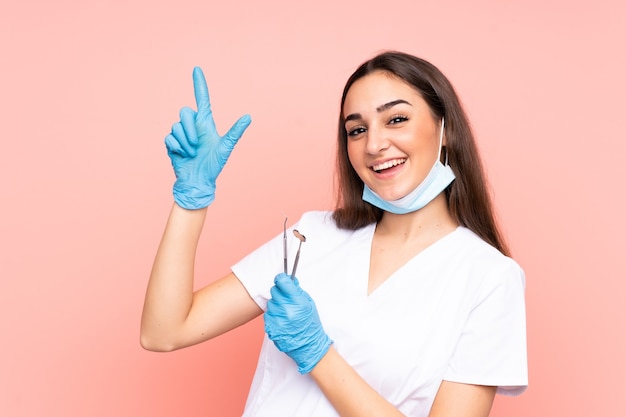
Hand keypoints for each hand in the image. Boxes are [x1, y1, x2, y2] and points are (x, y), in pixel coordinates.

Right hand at [164, 67, 251, 208]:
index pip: (202, 98)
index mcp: (206, 123)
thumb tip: (249, 116)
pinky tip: (182, 155)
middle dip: (190, 129)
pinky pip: (169, 138)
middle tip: (197, 145)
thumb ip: (235, 132)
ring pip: (176, 126)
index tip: (197, 69)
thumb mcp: (226, 147)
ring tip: (192, 153)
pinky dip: (177, 148)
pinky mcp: (171, 143)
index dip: (199, 84)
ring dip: (185, 142)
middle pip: (185, 112)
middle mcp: (193, 125)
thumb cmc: (214, 165)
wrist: (198, 180)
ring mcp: (181, 134)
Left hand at [264, 273, 332, 373]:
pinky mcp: (270, 327)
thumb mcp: (309, 304)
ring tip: (285, 313)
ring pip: (270, 303)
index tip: (281, 280)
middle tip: (286, 300)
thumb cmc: (310, 324)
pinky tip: (282, 321)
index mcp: (298, 301)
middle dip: (280, 293)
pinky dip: (273, 316)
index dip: (281, 279)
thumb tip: (290, 279)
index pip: (282, 282)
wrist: (308, 346)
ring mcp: (277, 319)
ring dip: (276, 306)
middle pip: (274, 291)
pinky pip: (267, 315)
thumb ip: (298, 291)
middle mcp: (286, 309)